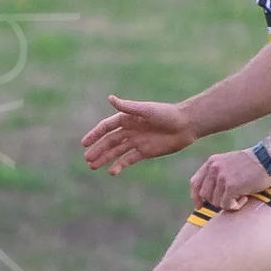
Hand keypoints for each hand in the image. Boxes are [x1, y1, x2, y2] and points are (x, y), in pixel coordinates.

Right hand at [80, 95, 199, 174]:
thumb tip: (110, 99)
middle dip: (97, 150)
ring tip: (93, 167)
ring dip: (105, 158)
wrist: (186, 125)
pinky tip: (112, 172)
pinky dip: (119, 165)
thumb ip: (128, 107)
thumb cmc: (167, 114)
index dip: (94, 135)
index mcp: (127, 118)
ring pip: (116, 152)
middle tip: (87, 159)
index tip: (84, 143)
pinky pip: (129, 159)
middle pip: (109, 141)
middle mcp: (129, 130)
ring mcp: (136, 142)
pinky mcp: (145, 152)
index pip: (106, 127)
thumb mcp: (146, 110)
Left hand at [190, 147, 270, 212]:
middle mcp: (214, 168)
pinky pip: (226, 205)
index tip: (199, 206)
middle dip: (215, 201)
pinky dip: (235, 206)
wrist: (269, 157)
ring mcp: (222, 177)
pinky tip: (245, 198)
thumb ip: (218, 173)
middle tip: (230, 199)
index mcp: (211, 162)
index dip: (195, 196)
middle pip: (204, 195)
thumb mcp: (229, 162)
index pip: (195, 182)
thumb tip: (209, 195)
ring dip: (227, 203)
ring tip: (241, 196)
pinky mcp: (232, 186)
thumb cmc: (253, 163)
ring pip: (215, 201)